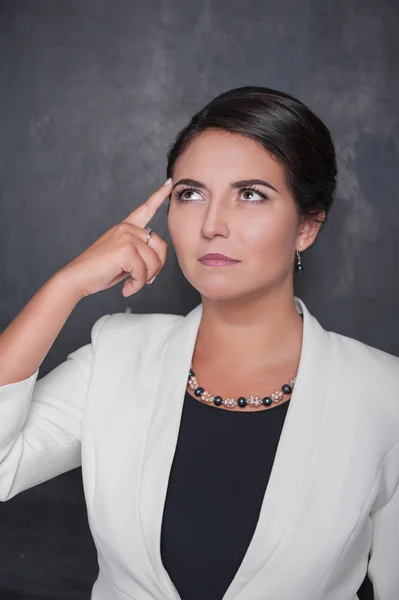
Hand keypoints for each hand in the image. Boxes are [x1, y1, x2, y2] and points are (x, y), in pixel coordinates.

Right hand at [60, 179, 172, 297]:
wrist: (77, 277)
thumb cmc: (99, 271)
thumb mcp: (123, 259)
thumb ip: (140, 254)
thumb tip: (157, 263)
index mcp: (126, 228)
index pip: (145, 209)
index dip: (158, 196)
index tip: (170, 183)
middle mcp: (127, 228)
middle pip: (161, 247)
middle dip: (156, 267)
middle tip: (144, 280)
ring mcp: (126, 236)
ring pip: (154, 261)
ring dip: (145, 279)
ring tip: (131, 284)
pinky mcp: (125, 249)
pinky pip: (143, 271)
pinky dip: (137, 285)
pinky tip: (127, 288)